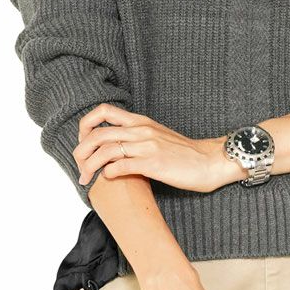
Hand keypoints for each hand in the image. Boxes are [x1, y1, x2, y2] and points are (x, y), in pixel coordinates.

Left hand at [74, 103, 244, 190]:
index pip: (103, 110)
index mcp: (140, 121)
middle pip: (98, 133)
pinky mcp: (153, 164)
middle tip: (79, 166)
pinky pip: (121, 165)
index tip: (83, 141)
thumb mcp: (158, 136)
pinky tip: (108, 178)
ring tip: (86, 178)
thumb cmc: (185, 153)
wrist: (210, 161)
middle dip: (80, 151)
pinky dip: (108, 172)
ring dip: (90, 166)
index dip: (86, 124)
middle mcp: (141, 130)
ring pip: (105, 150)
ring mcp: (147, 146)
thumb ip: (137, 136)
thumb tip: (115, 146)